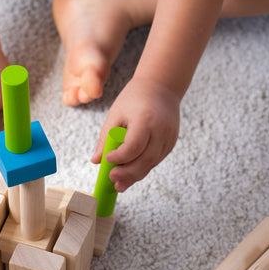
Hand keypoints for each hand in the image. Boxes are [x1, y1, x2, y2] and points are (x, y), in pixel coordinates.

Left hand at [91, 76, 180, 191]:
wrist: (161, 86)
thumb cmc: (136, 97)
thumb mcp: (116, 113)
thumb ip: (106, 138)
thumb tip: (96, 161)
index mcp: (145, 119)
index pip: (134, 146)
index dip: (120, 157)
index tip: (108, 160)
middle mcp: (161, 130)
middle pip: (145, 160)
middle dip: (128, 173)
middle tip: (113, 179)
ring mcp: (169, 138)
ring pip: (151, 163)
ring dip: (135, 175)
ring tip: (119, 183)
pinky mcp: (171, 143)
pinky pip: (156, 160)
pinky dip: (143, 167)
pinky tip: (131, 172)